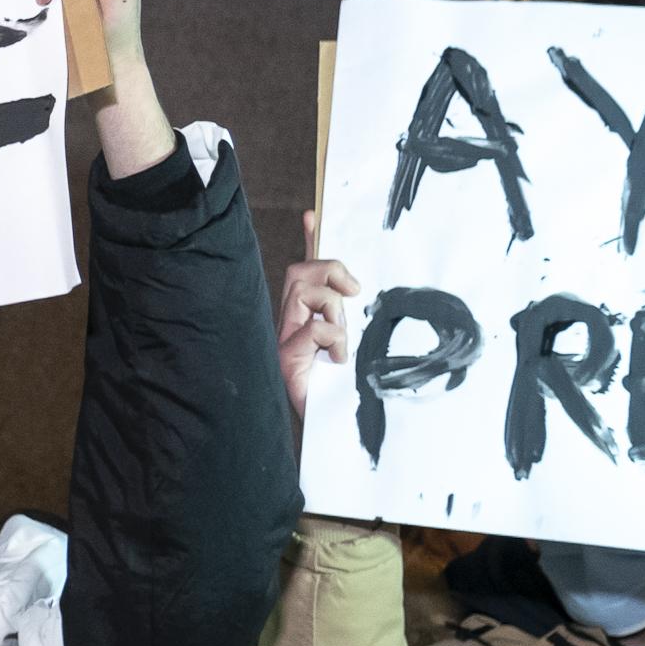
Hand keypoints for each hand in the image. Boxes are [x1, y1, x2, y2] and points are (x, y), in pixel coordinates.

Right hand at [277, 215, 362, 429]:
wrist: (327, 431)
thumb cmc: (340, 393)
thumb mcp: (354, 348)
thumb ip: (352, 322)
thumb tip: (360, 294)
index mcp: (303, 320)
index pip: (303, 272)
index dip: (309, 241)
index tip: (313, 214)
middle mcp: (288, 325)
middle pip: (301, 271)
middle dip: (330, 271)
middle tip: (354, 293)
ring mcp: (284, 340)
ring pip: (307, 293)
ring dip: (335, 312)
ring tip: (341, 343)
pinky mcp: (285, 358)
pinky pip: (315, 328)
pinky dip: (333, 341)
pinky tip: (335, 362)